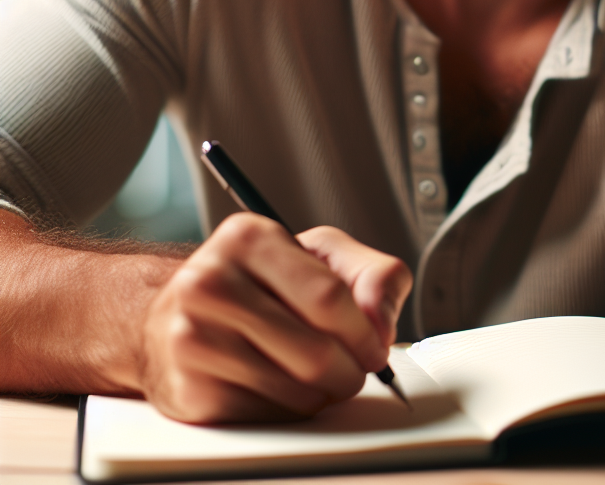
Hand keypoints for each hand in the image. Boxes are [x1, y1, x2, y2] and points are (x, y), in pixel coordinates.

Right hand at [140, 213, 411, 422]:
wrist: (171, 316)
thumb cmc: (257, 284)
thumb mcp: (319, 255)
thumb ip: (371, 274)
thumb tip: (382, 322)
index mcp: (250, 238)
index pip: (328, 296)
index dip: (365, 332)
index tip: (376, 348)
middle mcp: (211, 281)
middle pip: (315, 351)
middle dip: (350, 371)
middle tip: (353, 371)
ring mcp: (192, 336)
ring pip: (295, 391)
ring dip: (322, 395)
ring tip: (317, 377)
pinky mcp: (187, 388)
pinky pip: (266, 416)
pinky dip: (289, 410)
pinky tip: (280, 387)